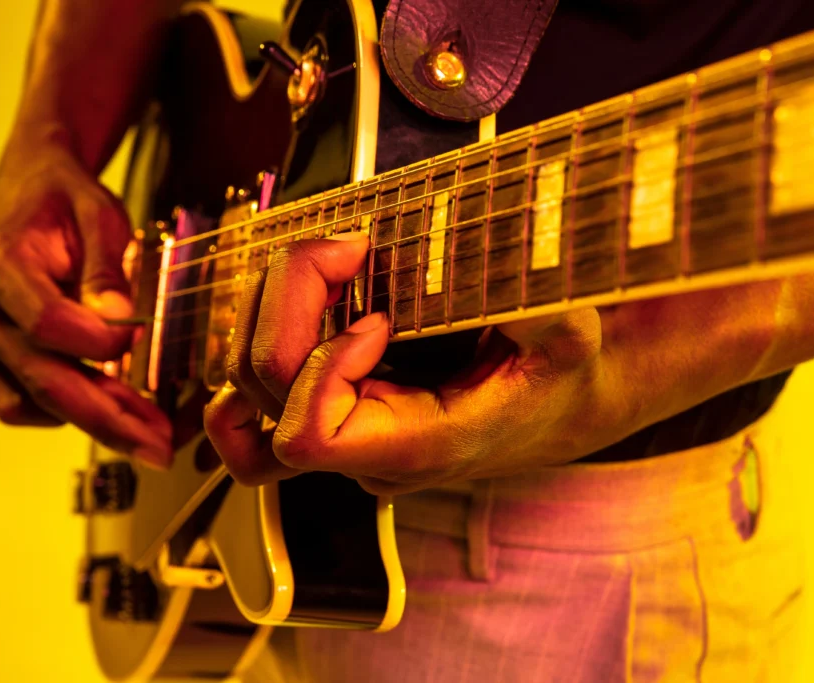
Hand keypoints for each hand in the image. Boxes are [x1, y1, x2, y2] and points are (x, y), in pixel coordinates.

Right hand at [0, 140, 170, 466]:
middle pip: (42, 379)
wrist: (32, 190)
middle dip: (108, 419)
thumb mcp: (99, 214)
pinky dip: (65, 412)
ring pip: (34, 401)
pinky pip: (20, 403)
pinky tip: (113, 407)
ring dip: (96, 421)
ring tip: (151, 431)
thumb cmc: (68, 200)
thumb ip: (105, 268)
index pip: (46, 323)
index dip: (96, 341)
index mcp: (1, 264)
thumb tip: (118, 321)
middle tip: (160, 446)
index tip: (137, 333)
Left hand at [204, 234, 615, 494]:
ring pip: (244, 388)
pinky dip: (250, 355)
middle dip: (290, 297)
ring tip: (326, 263)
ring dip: (268, 306)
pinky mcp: (334, 416)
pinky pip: (251, 407)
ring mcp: (344, 440)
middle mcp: (366, 454)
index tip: (382, 316)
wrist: (560, 399)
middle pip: (264, 389)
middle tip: (350, 248)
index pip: (311, 434)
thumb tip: (507, 267)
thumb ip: (542, 310)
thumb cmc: (560, 372)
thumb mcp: (569, 334)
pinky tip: (287, 309)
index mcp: (418, 447)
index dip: (325, 362)